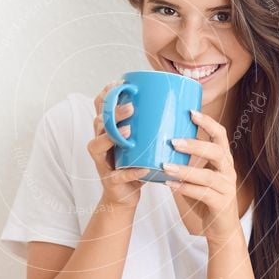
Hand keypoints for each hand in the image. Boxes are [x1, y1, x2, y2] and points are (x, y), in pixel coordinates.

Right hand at [87, 79, 149, 209]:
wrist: (125, 196)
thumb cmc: (136, 163)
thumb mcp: (141, 141)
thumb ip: (151, 124)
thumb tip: (181, 103)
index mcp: (107, 129)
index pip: (100, 106)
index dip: (106, 94)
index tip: (119, 83)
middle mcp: (100, 142)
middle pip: (98, 122)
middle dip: (113, 113)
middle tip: (131, 108)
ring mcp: (102, 162)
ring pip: (97, 145)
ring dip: (113, 137)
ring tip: (129, 132)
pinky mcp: (110, 181)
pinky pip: (116, 175)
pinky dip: (130, 172)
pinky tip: (142, 169)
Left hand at [162, 109, 241, 241]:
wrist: (221, 228)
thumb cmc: (206, 198)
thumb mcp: (197, 176)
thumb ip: (187, 161)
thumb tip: (160, 143)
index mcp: (223, 160)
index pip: (221, 135)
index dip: (208, 123)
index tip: (191, 112)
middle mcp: (228, 171)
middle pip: (217, 152)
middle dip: (195, 145)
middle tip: (173, 141)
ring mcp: (227, 188)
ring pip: (208, 175)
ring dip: (185, 169)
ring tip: (165, 165)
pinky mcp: (221, 204)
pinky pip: (203, 194)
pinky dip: (185, 188)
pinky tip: (169, 185)